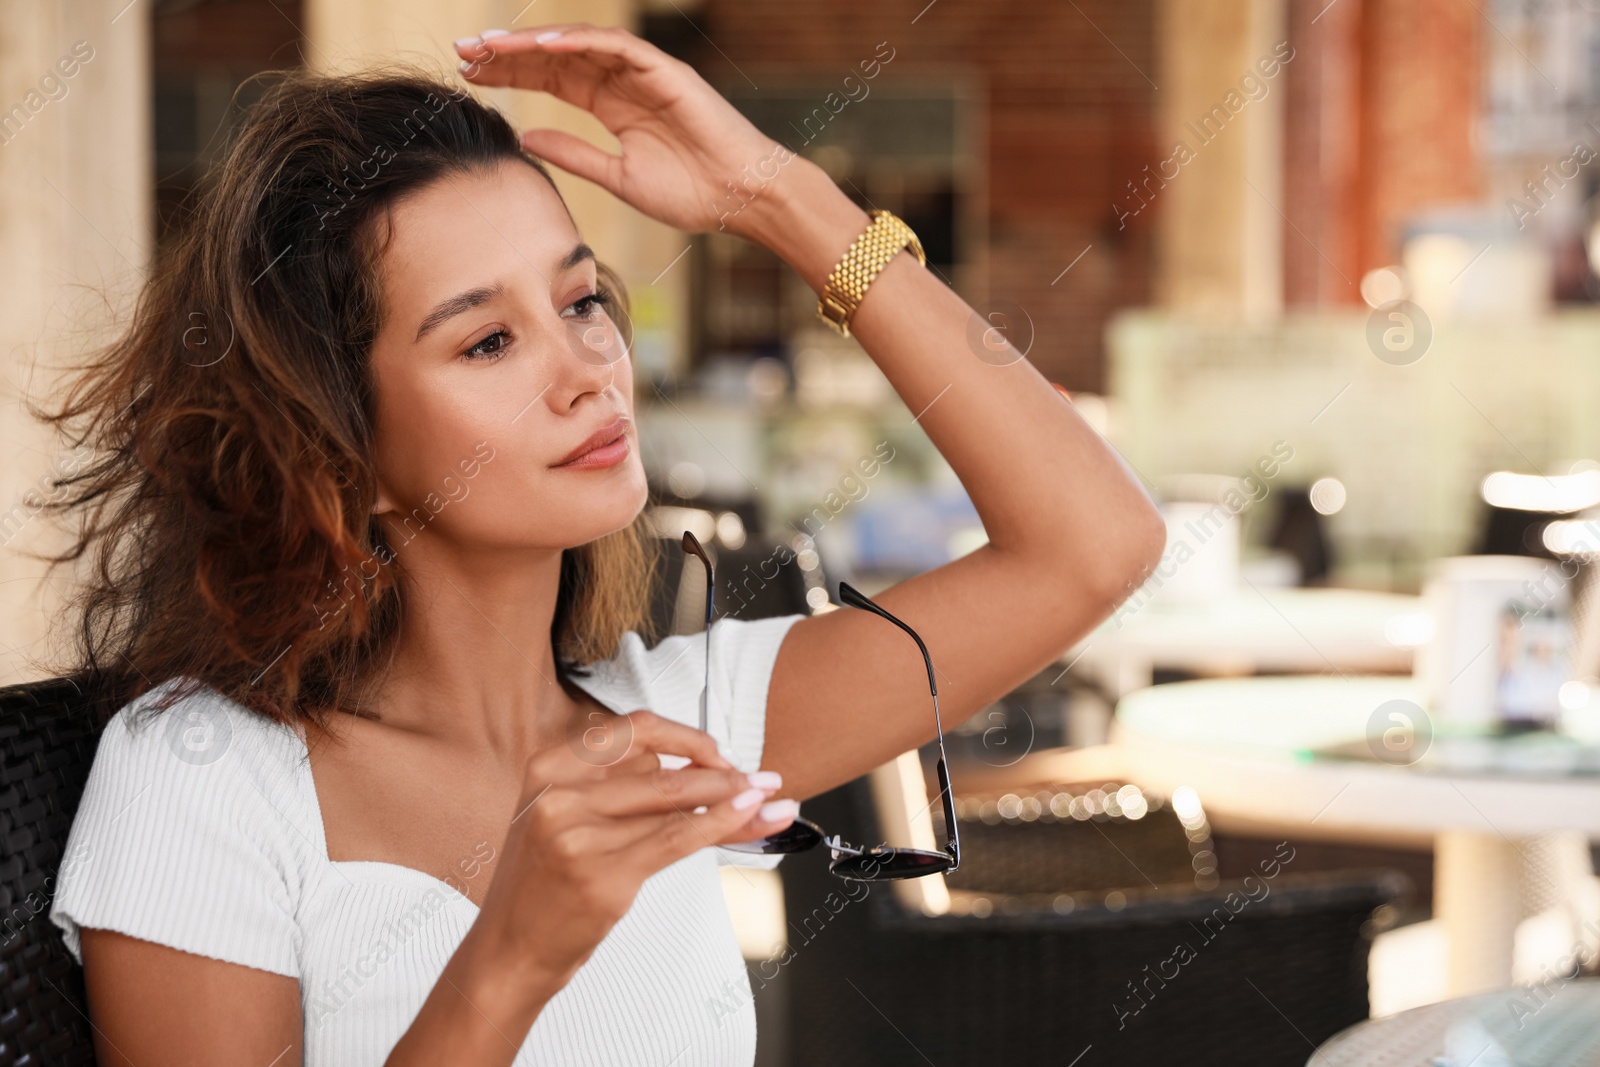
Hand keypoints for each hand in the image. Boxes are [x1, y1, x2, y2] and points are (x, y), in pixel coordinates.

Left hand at [454, 24, 804, 237]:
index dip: (512, 74)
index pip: (553, 78)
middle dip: (510, 53)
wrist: (743, 198)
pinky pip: (617, 47)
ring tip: (491, 46)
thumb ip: (573, 154)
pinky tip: (542, 44)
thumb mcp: (618, 178)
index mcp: (614, 106)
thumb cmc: (693, 193)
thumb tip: (525, 136)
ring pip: (579, 44)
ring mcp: (644, 73)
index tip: (470, 74)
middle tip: (463, 52)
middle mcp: (624, 82)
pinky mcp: (666, 72)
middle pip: (556, 56)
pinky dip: (580, 42)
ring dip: (533, 42)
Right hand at [472, 710, 796, 995]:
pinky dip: (721, 824)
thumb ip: (630, 790)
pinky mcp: (601, 875)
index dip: (687, 737)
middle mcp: (558, 793)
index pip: (635, 729)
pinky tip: (749, 817)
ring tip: (767, 800)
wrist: (509, 950)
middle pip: (661, 769)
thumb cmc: (544, 883)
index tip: (718, 753)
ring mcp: (576, 835)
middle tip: (758, 780)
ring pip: (675, 802)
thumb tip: (713, 772)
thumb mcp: (572, 818)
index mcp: (549, 765)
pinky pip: (677, 838)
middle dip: (722, 773)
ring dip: (732, 798)